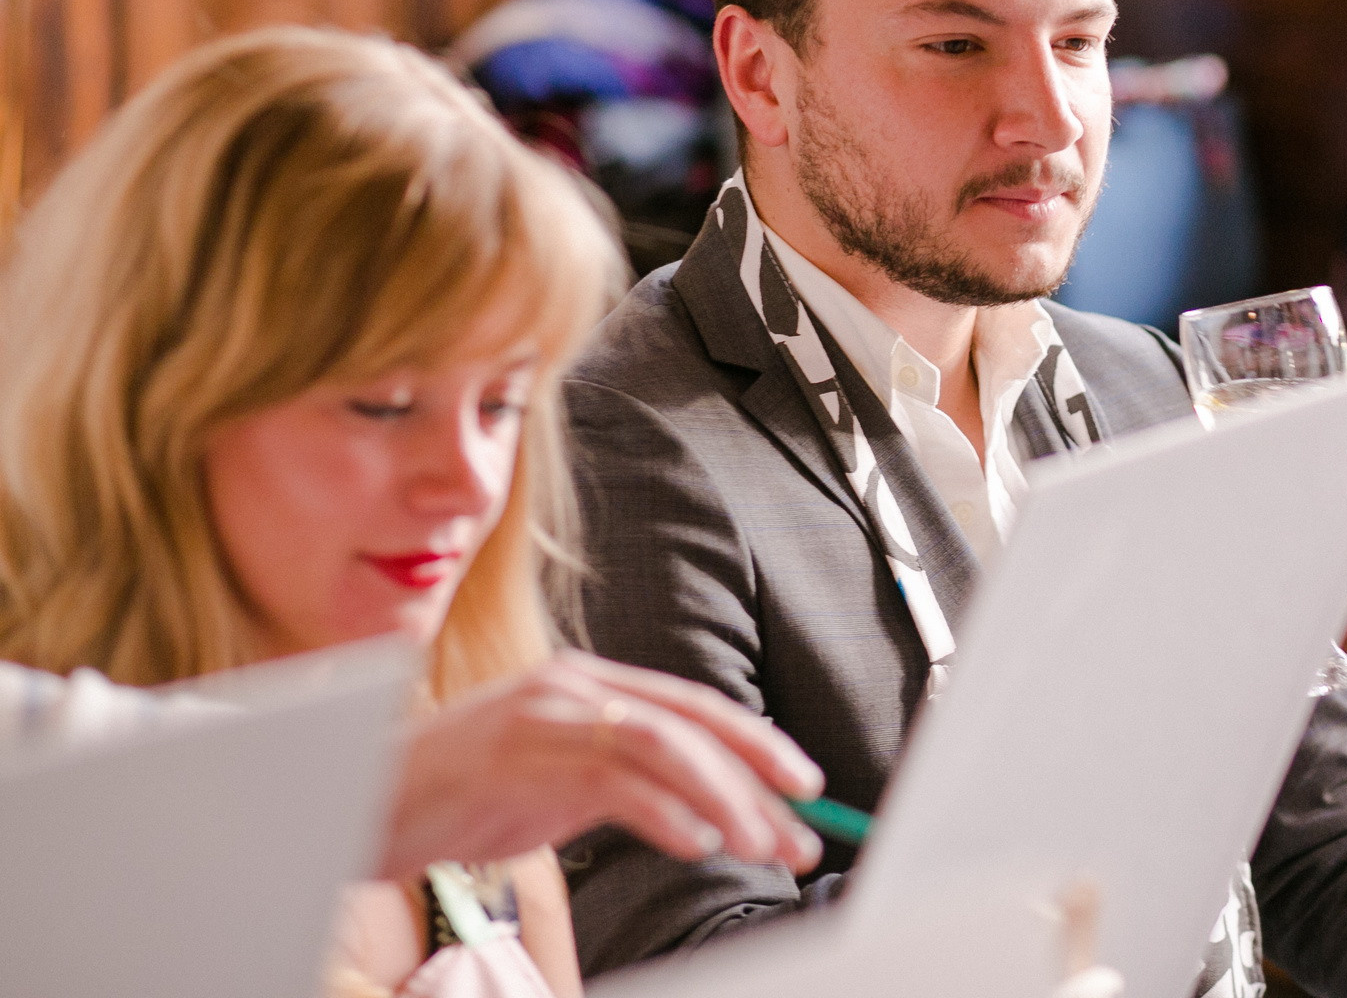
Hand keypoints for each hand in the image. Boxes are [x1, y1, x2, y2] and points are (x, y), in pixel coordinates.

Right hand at [376, 649, 823, 881]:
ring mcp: (546, 716)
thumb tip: (706, 812)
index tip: (804, 786)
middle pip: (691, 721)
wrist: (361, 801)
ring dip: (723, 797)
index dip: (756, 743)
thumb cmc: (462, 795)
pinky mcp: (519, 755)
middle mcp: (574, 686)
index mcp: (590, 684)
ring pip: (661, 746)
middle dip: (757, 774)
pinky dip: (663, 813)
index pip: (694, 706)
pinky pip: (610, 780)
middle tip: (803, 826)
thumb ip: (624, 782)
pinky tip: (696, 843)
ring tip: (762, 843)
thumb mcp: (558, 782)